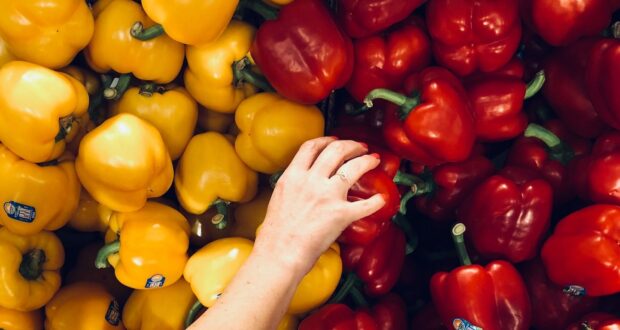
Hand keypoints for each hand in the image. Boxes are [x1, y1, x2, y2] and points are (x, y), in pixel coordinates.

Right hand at [254, 136, 385, 274]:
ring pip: (353, 167)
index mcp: (293, 176)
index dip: (327, 140)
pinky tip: (382, 199)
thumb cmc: (276, 233)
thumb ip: (293, 185)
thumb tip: (303, 182)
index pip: (311, 147)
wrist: (280, 253)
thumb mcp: (279, 197)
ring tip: (374, 160)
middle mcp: (311, 181)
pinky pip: (365, 204)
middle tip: (361, 148)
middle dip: (353, 145)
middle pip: (336, 150)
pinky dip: (377, 202)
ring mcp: (327, 196)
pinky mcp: (341, 214)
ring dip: (367, 161)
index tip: (336, 140)